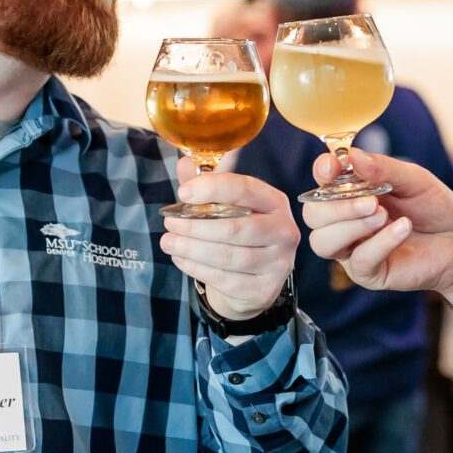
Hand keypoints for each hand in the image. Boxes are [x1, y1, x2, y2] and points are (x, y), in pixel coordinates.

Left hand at [158, 162, 298, 320]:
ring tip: (168, 242)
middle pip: (235, 227)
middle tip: (170, 224)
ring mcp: (279, 263)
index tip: (183, 193)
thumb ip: (208, 184)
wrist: (253, 281)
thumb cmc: (237, 233)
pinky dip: (197, 268)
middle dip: (195, 226)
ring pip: (227, 255)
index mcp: (275, 202)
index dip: (212, 189)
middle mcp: (284, 230)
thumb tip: (185, 162)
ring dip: (191, 248)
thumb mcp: (226, 206)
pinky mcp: (265, 289)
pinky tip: (181, 259)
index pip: (245, 189)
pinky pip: (225, 279)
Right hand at [297, 149, 452, 294]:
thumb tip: (352, 156)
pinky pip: (359, 260)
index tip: (333, 167)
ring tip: (383, 215)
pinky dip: (380, 242)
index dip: (322, 173)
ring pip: (323, 242)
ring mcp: (353, 249)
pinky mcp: (369, 273)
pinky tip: (402, 228)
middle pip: (313, 215)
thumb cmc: (434, 207)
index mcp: (350, 193)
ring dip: (350, 225)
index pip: (321, 182)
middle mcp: (344, 222)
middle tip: (371, 201)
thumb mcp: (413, 179)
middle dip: (337, 206)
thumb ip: (383, 168)